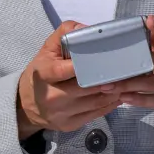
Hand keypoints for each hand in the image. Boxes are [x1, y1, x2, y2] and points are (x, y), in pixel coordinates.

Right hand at [16, 21, 121, 138]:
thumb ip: (64, 34)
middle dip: (106, 79)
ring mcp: (61, 113)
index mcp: (44, 74)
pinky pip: (96, 114)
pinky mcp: (70, 124)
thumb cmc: (41, 73)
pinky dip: (110, 104)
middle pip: (85, 88)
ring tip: (126, 82)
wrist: (27, 105)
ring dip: (113, 92)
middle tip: (125, 70)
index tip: (102, 60)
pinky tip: (117, 95)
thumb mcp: (46, 50)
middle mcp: (51, 96)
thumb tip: (88, 29)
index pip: (63, 70)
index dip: (82, 67)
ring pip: (95, 102)